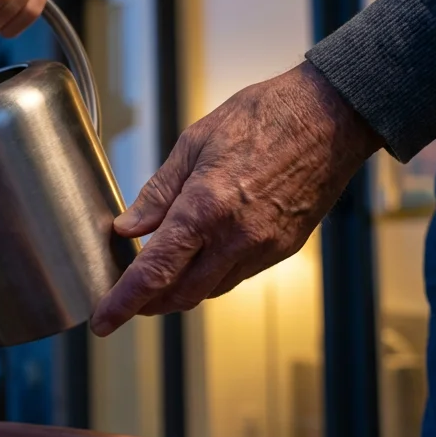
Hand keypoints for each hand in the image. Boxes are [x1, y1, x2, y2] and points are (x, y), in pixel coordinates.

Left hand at [89, 62, 384, 336]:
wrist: (331, 115)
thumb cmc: (263, 117)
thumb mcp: (193, 143)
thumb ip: (157, 193)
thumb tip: (127, 228)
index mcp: (205, 208)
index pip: (154, 272)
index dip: (123, 302)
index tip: (103, 321)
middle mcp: (236, 237)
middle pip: (180, 294)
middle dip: (148, 304)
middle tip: (125, 300)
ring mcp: (263, 247)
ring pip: (209, 291)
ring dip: (179, 293)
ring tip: (156, 281)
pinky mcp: (284, 248)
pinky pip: (237, 277)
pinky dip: (210, 278)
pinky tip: (198, 262)